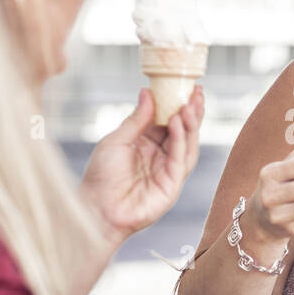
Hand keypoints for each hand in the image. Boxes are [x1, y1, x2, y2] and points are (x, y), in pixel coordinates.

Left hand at [80, 85, 203, 240]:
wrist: (97, 209)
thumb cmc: (100, 177)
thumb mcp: (116, 141)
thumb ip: (136, 119)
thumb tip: (148, 92)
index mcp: (146, 144)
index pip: (167, 120)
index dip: (176, 104)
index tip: (185, 85)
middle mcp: (160, 156)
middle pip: (182, 130)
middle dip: (191, 110)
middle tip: (196, 91)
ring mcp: (168, 170)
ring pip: (188, 143)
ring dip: (190, 123)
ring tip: (189, 105)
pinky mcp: (172, 184)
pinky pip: (181, 158)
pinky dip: (181, 139)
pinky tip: (177, 123)